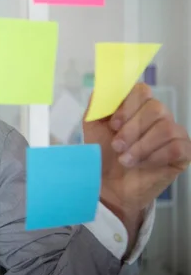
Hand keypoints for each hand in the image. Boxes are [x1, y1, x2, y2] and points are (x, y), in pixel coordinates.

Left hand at [84, 83, 190, 217]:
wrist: (109, 186)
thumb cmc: (103, 154)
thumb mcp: (93, 126)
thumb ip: (97, 104)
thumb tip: (103, 89)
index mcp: (136, 106)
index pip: (141, 91)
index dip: (128, 106)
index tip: (113, 124)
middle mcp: (157, 116)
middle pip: (155, 108)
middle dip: (132, 130)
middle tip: (117, 146)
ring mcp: (172, 133)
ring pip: (165, 128)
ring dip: (141, 146)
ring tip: (126, 160)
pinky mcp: (182, 152)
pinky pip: (176, 147)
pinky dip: (155, 157)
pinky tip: (143, 165)